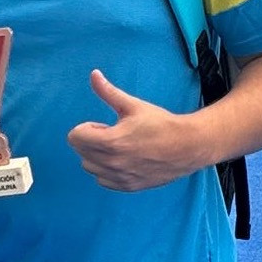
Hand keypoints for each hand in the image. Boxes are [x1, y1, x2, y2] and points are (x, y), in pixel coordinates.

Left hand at [66, 70, 202, 191]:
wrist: (187, 146)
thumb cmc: (160, 124)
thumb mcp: (133, 105)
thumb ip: (108, 92)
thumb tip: (93, 74)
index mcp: (110, 141)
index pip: (75, 137)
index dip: (87, 127)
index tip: (103, 124)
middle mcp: (112, 163)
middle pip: (80, 152)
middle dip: (91, 140)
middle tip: (112, 133)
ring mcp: (120, 177)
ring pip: (89, 167)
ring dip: (96, 156)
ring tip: (117, 147)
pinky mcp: (128, 186)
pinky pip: (102, 180)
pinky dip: (106, 170)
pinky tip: (122, 160)